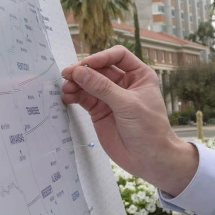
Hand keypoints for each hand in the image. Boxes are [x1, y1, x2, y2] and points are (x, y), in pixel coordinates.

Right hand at [60, 46, 197, 194]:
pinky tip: (67, 97)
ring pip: (89, 83)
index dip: (101, 57)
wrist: (148, 158)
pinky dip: (74, 96)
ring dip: (76, 83)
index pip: (118, 56)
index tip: (86, 65)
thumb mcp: (127, 105)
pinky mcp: (100, 110)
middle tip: (68, 75)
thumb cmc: (149, 129)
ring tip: (66, 88)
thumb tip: (80, 72)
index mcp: (139, 75)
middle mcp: (124, 83)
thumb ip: (103, 88)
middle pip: (99, 68)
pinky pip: (84, 98)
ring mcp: (110, 97)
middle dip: (84, 71)